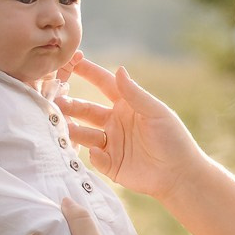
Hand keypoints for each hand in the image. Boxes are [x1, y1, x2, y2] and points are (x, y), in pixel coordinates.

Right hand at [59, 55, 204, 200]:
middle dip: (70, 105)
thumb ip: (134, 93)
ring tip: (62, 125)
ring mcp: (111, 143)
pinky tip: (97, 152)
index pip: (103, 84)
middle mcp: (114, 122)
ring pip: (83, 134)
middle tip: (55, 102)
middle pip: (85, 110)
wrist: (179, 174)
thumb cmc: (173, 138)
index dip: (87, 72)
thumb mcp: (155, 112)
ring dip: (72, 129)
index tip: (69, 61)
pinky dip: (93, 154)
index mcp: (126, 105)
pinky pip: (94, 158)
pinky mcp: (110, 164)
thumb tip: (119, 69)